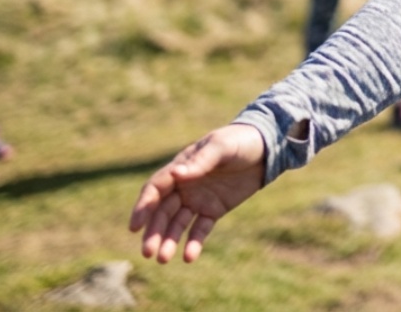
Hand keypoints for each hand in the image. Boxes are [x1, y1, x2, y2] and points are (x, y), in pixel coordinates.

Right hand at [129, 124, 266, 263]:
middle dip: (154, 232)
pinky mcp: (214, 210)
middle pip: (163, 212)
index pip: (155, 190)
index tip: (135, 226)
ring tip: (163, 259)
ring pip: (178, 224)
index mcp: (179, 168)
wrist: (265, 149)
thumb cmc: (238, 141)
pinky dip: (194, 242)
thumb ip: (200, 162)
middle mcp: (183, 186)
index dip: (143, 208)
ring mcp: (198, 199)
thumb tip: (176, 174)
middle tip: (148, 252)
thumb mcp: (220, 147)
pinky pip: (200, 228)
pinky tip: (189, 257)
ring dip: (169, 241)